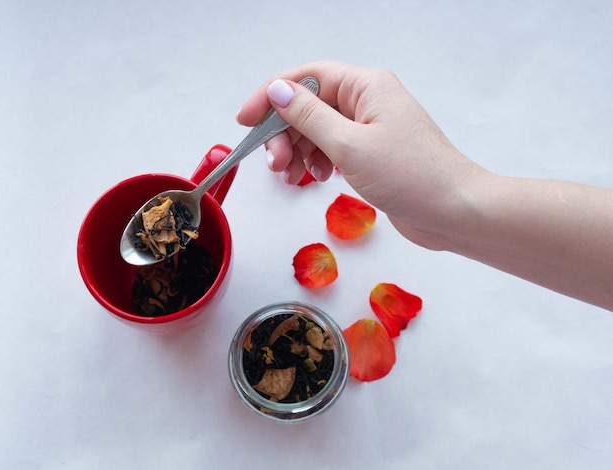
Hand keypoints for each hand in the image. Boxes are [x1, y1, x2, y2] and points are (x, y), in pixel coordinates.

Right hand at [236, 61, 484, 249]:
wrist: (454, 212)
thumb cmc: (410, 176)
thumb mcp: (349, 145)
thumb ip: (309, 116)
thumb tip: (277, 90)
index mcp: (366, 86)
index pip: (306, 78)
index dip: (271, 96)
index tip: (245, 121)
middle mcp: (368, 101)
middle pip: (309, 105)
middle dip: (285, 133)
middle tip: (275, 164)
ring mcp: (371, 127)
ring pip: (319, 129)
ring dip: (299, 150)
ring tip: (292, 177)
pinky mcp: (373, 152)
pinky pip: (334, 147)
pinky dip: (318, 161)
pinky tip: (318, 178)